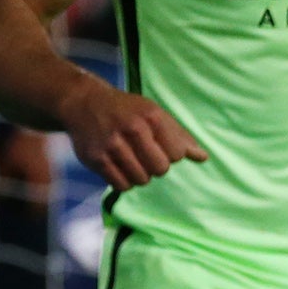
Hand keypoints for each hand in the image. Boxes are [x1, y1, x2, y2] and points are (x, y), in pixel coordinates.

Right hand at [60, 76, 208, 188]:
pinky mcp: (97, 159)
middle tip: (145, 156)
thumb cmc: (127, 111)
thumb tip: (203, 157)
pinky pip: (121, 185)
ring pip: (141, 179)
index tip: (160, 147)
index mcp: (152, 116)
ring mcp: (113, 145)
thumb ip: (179, 136)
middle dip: (156, 167)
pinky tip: (120, 167)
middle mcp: (133, 129)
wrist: (85, 103)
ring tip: (131, 160)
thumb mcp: (154, 113)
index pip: (177, 153)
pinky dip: (124, 182)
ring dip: (139, 175)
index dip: (171, 155)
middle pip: (160, 169)